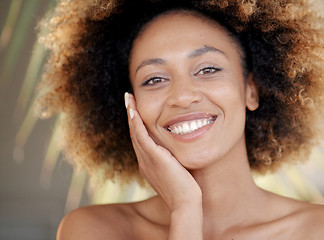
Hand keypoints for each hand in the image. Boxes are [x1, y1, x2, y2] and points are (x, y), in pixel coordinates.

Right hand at [124, 93, 201, 210]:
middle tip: (129, 99)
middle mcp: (144, 162)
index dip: (137, 125)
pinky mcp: (153, 159)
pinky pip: (141, 137)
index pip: (141, 141)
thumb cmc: (186, 191)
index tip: (136, 111)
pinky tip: (134, 111)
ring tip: (129, 99)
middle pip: (135, 134)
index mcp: (149, 165)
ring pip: (135, 133)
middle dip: (131, 115)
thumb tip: (180, 154)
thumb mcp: (177, 172)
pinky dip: (136, 124)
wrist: (185, 204)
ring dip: (131, 114)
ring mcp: (147, 160)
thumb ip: (174, 162)